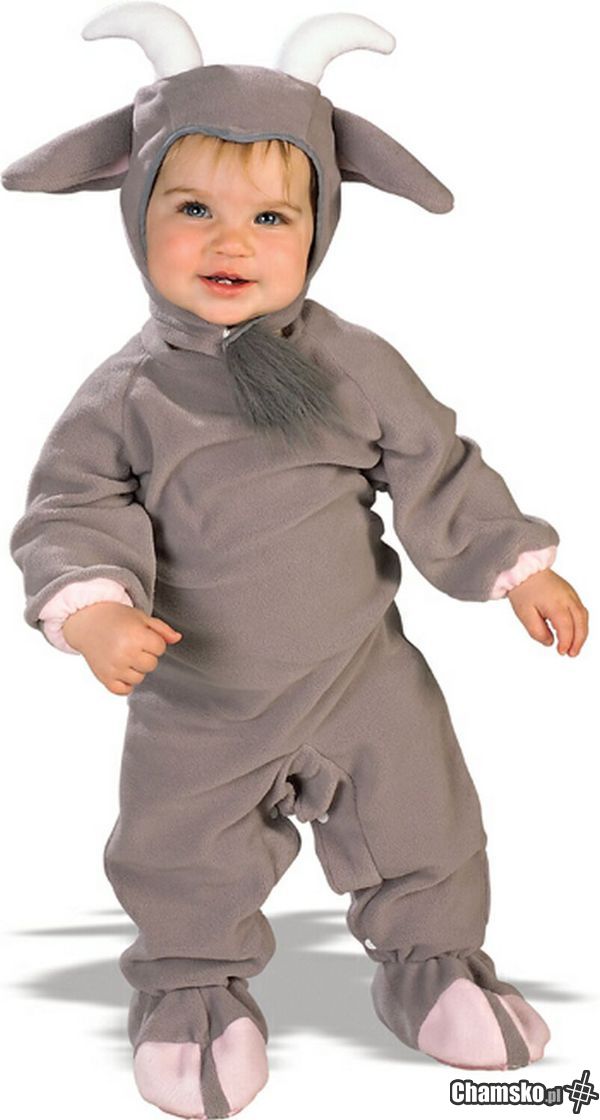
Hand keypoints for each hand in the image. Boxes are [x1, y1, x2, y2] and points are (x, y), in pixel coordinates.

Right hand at [62, 601, 181, 693]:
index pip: (160, 648)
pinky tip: (121, 670)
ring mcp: (114, 668)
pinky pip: (123, 690)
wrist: (87, 621)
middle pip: (151, 665)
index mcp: (136, 636)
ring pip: (139, 678)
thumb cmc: (115, 618)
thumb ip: (162, 630)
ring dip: (135, 669)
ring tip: (124, 655)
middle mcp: (124, 653)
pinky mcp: (104, 678)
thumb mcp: (141, 617)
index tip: (143, 636)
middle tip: (132, 645)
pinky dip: (124, 683)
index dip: (154, 642)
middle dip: (145, 655)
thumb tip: (177, 638)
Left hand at [507, 569, 587, 655]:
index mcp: (556, 604)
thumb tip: (550, 642)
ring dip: (582, 633)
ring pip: (583, 617)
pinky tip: (575, 632)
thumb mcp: (524, 615)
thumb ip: (537, 632)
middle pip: (580, 623)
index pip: (567, 628)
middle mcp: (568, 599)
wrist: (525, 569)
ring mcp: (571, 594)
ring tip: (575, 647)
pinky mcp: (571, 592)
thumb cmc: (523, 590)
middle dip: (578, 641)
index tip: (561, 652)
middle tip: (572, 654)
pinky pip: (581, 610)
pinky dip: (581, 623)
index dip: (566, 642)